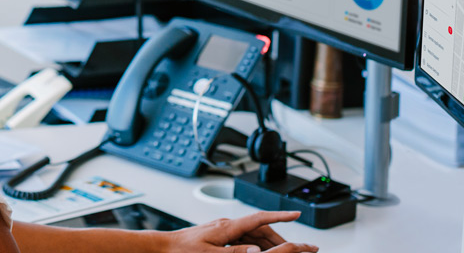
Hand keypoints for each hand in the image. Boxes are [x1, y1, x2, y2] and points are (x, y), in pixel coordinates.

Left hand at [166, 211, 317, 252]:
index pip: (259, 219)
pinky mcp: (220, 235)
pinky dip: (256, 246)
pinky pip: (244, 238)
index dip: (279, 215)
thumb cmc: (184, 251)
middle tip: (297, 247)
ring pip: (253, 234)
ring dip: (269, 243)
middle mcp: (228, 224)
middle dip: (280, 236)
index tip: (295, 213)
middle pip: (260, 228)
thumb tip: (257, 252)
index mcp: (227, 227)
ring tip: (284, 252)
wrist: (167, 247)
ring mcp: (224, 229)